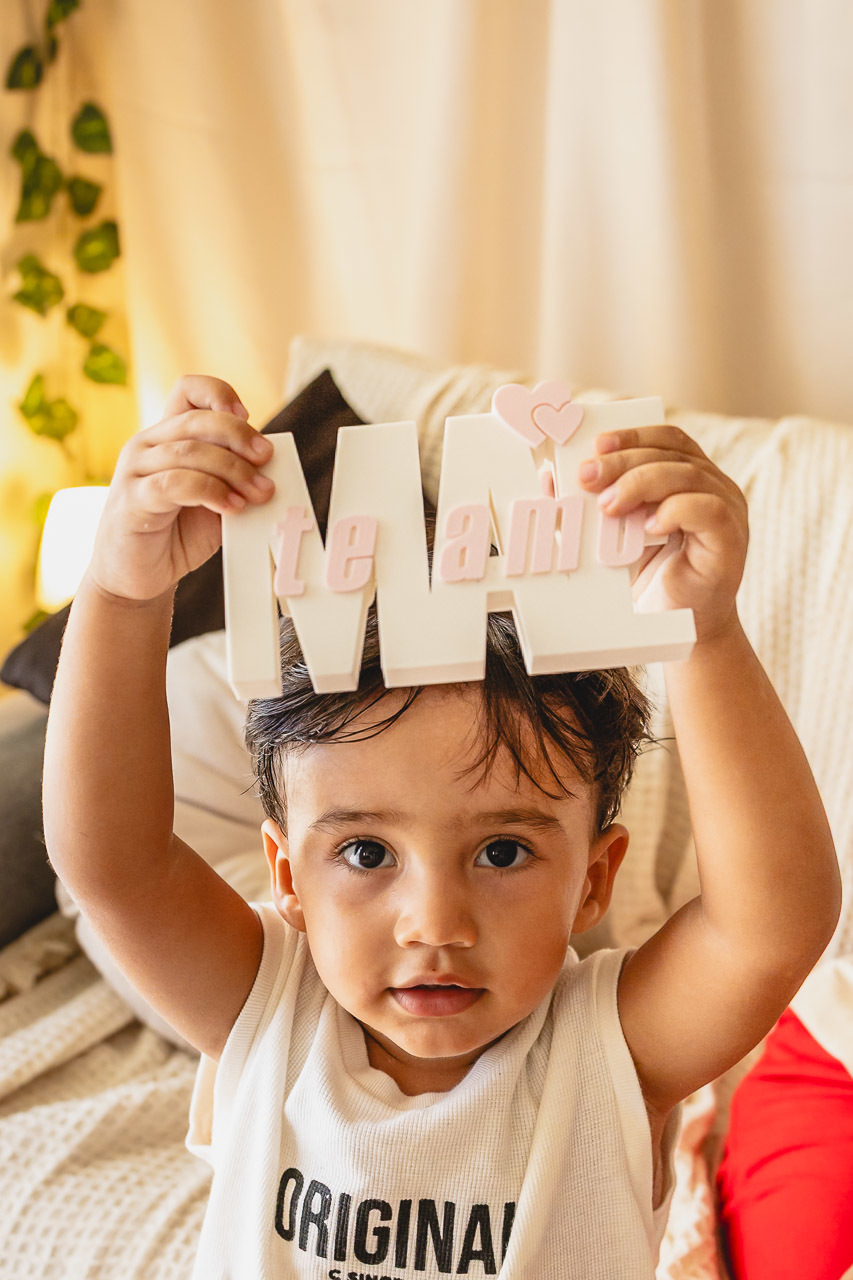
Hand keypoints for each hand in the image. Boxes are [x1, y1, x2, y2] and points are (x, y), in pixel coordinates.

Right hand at [89, 374, 274, 601]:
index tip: (247, 416)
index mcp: (167, 436)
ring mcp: (135, 470)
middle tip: (266, 458)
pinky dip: (211, 492)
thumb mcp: (215, 499)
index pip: (188, 390)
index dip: (219, 394)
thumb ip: (233, 477)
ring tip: (258, 493)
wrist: (137, 576)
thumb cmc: (176, 534)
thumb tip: (270, 463)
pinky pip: (174, 484)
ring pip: (190, 452)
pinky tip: (232, 507)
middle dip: (239, 437)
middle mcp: (147, 445)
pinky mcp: (131, 500)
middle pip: (198, 420)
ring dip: (233, 470)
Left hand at [576, 425, 748, 642]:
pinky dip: (674, 511)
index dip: (633, 436)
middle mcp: (715, 487)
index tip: (596, 445)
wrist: (678, 627)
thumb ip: (589, 504)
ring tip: (608, 505)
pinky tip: (648, 525)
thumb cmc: (649, 577)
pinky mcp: (731, 540)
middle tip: (588, 476)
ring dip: (641, 483)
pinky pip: (708, 511)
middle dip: (625, 461)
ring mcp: (728, 511)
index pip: (667, 440)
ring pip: (688, 476)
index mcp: (691, 478)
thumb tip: (549, 477)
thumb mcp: (614, 534)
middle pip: (672, 454)